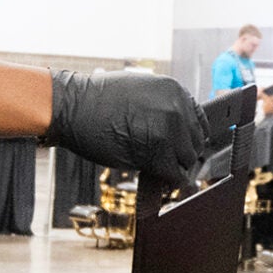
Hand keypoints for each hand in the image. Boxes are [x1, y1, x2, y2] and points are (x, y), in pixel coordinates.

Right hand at [49, 69, 206, 191]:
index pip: (199, 120)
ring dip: (175, 168)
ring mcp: (169, 129)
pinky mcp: (159, 151)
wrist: (73, 106)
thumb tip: (172, 129)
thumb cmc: (95, 100)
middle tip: (169, 163)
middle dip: (182, 154)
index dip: (190, 137)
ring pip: (188, 159)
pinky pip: (175, 175)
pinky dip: (169, 181)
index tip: (183, 147)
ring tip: (162, 172)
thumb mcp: (138, 90)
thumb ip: (160, 106)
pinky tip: (160, 181)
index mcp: (174, 90)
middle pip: (196, 141)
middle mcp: (176, 107)